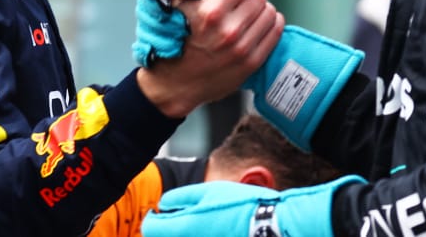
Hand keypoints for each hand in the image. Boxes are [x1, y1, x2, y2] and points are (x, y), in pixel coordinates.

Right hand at [137, 0, 284, 117]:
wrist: (174, 83)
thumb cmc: (174, 36)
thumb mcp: (177, 1)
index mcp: (211, 10)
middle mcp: (229, 29)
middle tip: (243, 2)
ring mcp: (242, 48)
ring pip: (270, 13)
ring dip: (263, 11)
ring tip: (250, 15)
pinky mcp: (251, 63)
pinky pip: (276, 32)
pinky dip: (272, 25)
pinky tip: (260, 25)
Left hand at [142, 176, 361, 236]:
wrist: (274, 227)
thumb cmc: (243, 207)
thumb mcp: (210, 192)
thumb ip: (181, 198)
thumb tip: (163, 205)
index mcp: (184, 228)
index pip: (151, 229)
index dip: (152, 221)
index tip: (158, 215)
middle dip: (168, 230)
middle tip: (179, 220)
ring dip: (187, 234)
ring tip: (205, 225)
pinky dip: (204, 236)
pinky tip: (216, 231)